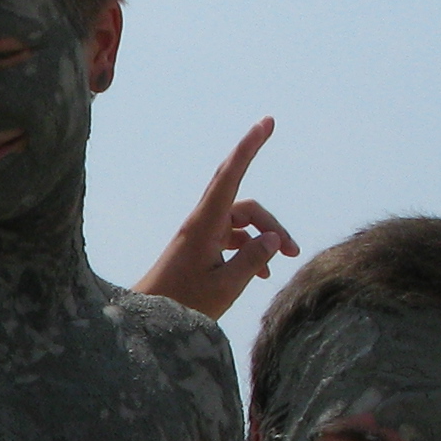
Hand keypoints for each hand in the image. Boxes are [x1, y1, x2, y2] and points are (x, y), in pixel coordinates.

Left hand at [135, 119, 297, 319]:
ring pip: (241, 224)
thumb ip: (253, 260)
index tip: (267, 123)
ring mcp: (201, 235)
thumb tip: (273, 239)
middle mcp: (202, 223)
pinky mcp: (200, 248)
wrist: (146, 318)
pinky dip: (250, 250)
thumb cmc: (181, 304)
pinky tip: (264, 274)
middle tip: (294, 249)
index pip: (231, 174)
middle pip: (245, 206)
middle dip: (270, 221)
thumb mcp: (225, 286)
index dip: (249, 146)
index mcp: (205, 224)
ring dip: (264, 240)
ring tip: (282, 266)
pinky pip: (233, 239)